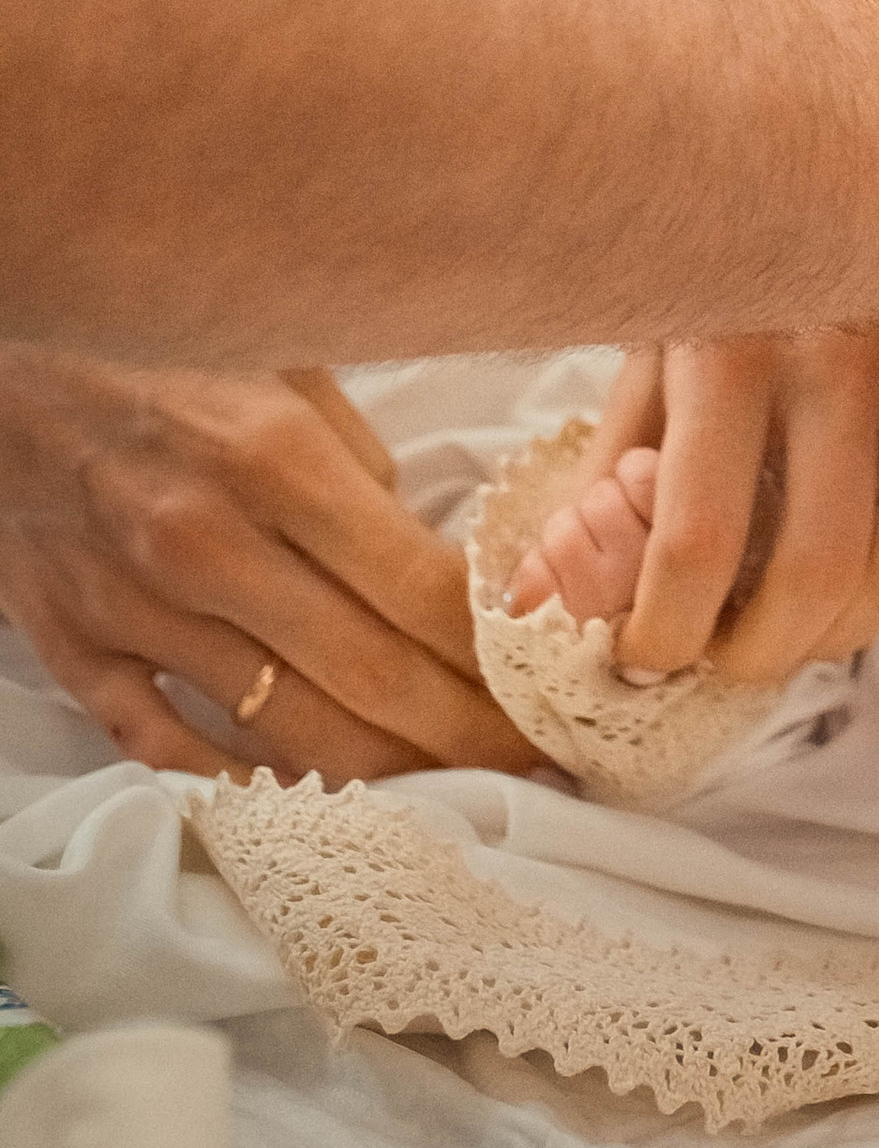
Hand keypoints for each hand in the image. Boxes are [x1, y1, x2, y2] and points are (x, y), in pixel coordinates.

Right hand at [0, 349, 537, 782]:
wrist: (3, 352)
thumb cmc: (160, 347)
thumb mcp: (284, 360)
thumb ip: (360, 461)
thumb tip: (428, 556)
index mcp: (274, 459)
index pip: (420, 592)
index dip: (499, 657)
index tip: (556, 689)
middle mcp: (206, 544)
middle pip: (372, 677)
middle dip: (471, 736)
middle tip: (538, 764)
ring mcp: (134, 607)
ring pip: (287, 732)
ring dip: (388, 774)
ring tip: (461, 792)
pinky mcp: (75, 646)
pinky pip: (171, 745)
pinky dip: (248, 785)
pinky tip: (318, 799)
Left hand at [540, 324, 878, 682]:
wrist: (838, 192)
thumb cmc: (718, 297)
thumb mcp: (642, 373)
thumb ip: (597, 499)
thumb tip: (536, 609)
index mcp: (732, 348)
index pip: (699, 543)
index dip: (665, 632)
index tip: (642, 653)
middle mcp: (841, 358)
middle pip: (815, 575)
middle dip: (756, 654)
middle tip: (717, 657)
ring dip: (831, 637)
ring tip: (781, 627)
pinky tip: (844, 589)